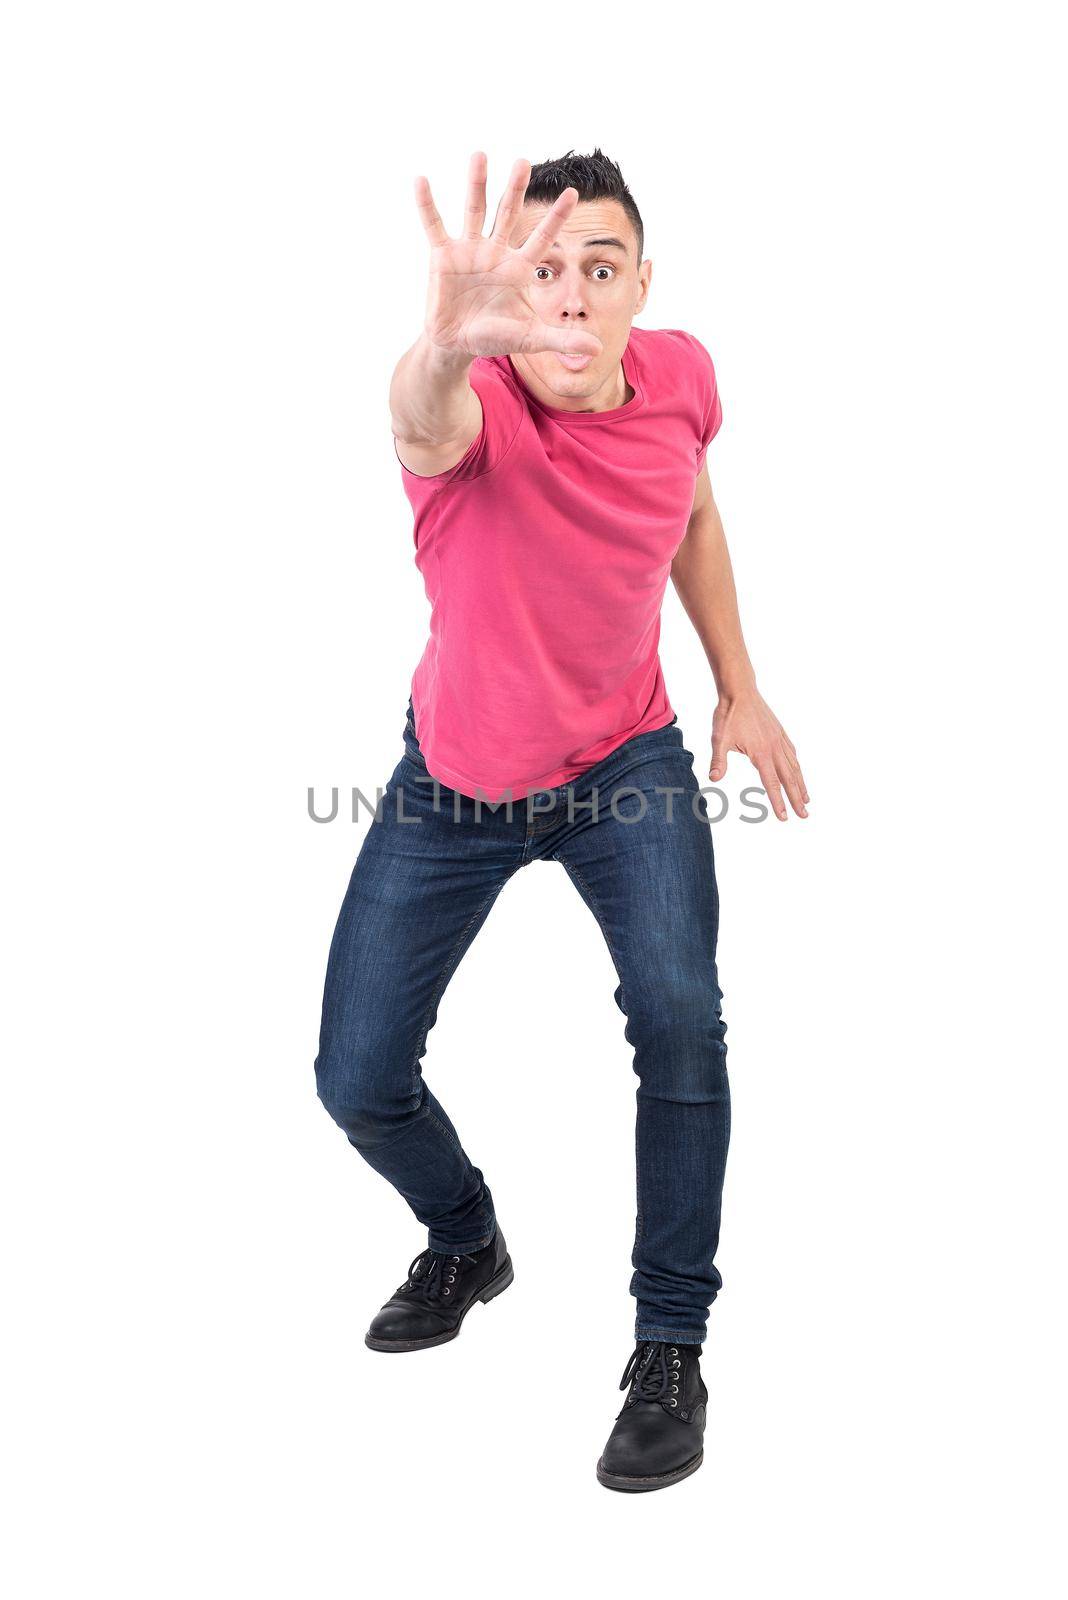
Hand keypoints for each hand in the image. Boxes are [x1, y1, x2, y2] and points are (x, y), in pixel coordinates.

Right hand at [414, 152, 602, 361]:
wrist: (458, 345)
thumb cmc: (495, 336)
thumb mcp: (531, 338)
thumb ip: (562, 339)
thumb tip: (597, 350)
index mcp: (518, 267)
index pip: (542, 237)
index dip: (557, 218)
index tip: (573, 194)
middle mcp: (495, 252)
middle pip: (508, 213)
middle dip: (515, 189)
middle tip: (523, 162)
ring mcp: (469, 250)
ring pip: (474, 210)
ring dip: (476, 184)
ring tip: (479, 155)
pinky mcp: (443, 256)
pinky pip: (434, 226)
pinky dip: (427, 205)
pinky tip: (421, 181)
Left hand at [709, 689, 808, 819]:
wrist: (739, 691)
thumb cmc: (728, 715)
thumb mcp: (719, 739)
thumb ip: (718, 761)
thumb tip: (714, 779)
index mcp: (761, 753)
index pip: (771, 783)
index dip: (778, 802)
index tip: (784, 817)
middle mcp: (774, 748)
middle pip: (789, 779)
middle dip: (796, 798)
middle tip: (805, 815)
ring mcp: (779, 740)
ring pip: (794, 766)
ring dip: (801, 784)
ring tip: (807, 799)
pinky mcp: (779, 732)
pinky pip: (792, 752)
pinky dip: (797, 765)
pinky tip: (798, 771)